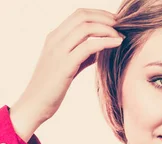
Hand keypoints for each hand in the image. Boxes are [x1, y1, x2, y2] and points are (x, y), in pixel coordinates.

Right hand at [16, 7, 123, 124]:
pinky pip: (88, 47)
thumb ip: (82, 55)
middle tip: (122, 26)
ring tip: (122, 37)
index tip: (116, 23)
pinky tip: (118, 44)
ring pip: (86, 28)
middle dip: (106, 18)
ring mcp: (58, 51)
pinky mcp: (64, 66)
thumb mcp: (68, 67)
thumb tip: (100, 49)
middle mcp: (55, 40)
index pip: (79, 15)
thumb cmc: (52, 89)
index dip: (99, 14)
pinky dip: (106, 42)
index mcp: (55, 37)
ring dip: (107, 29)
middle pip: (83, 16)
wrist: (35, 105)